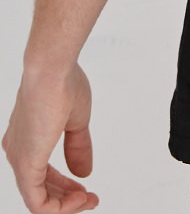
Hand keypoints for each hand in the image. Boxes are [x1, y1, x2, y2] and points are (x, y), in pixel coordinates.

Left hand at [2, 62, 98, 212]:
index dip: (66, 185)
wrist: (52, 69)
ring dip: (66, 205)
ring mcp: (19, 160)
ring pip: (38, 200)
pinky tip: (80, 198)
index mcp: (26, 139)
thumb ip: (77, 147)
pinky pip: (38, 203)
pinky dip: (60, 208)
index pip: (42, 175)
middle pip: (40, 190)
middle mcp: (17, 152)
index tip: (87, 188)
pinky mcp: (25, 165)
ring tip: (88, 199)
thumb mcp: (76, 120)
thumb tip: (83, 173)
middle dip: (68, 199)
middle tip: (91, 198)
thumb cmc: (63, 83)